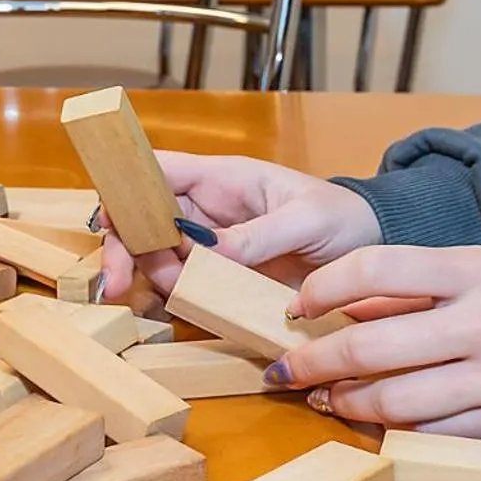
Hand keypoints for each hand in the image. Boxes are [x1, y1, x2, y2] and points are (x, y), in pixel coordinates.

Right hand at [100, 152, 382, 300]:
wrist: (371, 248)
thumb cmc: (343, 216)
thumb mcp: (308, 219)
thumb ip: (261, 234)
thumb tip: (212, 250)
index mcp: (222, 179)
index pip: (159, 171)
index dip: (126, 188)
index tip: (109, 220)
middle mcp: (207, 210)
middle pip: (144, 219)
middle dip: (124, 248)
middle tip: (117, 285)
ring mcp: (212, 246)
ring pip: (157, 256)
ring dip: (152, 278)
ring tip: (177, 295)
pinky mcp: (222, 278)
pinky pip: (184, 286)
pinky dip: (173, 299)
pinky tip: (178, 310)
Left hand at [267, 246, 480, 438]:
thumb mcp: (475, 269)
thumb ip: (410, 287)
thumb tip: (332, 310)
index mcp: (473, 270)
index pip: (374, 268)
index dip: (322, 287)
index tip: (296, 306)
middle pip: (372, 344)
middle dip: (315, 359)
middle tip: (286, 367)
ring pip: (395, 400)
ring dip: (345, 402)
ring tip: (324, 397)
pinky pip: (431, 435)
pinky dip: (391, 431)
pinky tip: (370, 421)